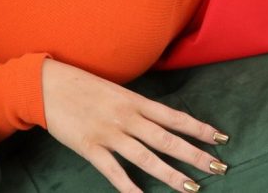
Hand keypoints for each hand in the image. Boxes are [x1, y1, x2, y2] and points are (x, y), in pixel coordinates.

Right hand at [41, 58, 229, 191]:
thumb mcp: (116, 90)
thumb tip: (161, 121)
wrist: (46, 85)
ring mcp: (108, 134)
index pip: (174, 117)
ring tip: (192, 187)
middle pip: (167, 140)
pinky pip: (113, 171)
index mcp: (134, 101)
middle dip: (195, 155)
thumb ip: (137, 107)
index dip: (199, 128)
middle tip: (218, 167)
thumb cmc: (82, 85)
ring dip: (171, 174)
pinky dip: (129, 186)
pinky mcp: (90, 147)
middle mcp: (126, 117)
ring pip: (146, 158)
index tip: (221, 138)